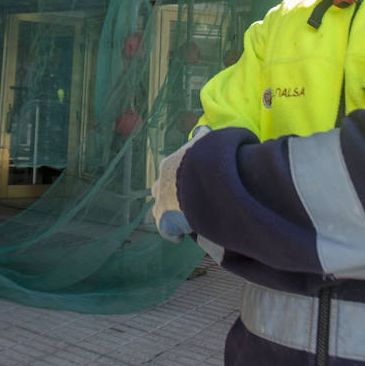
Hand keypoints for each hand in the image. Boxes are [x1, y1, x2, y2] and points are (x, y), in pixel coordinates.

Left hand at [150, 126, 209, 241]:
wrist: (201, 182)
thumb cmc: (205, 159)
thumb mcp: (205, 142)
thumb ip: (202, 136)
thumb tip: (202, 129)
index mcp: (168, 165)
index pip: (168, 172)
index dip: (179, 179)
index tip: (188, 184)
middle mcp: (161, 183)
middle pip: (160, 190)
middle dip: (169, 195)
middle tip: (184, 202)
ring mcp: (161, 204)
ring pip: (159, 210)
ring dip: (169, 214)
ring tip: (183, 219)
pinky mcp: (165, 222)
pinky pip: (165, 230)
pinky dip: (173, 233)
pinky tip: (182, 236)